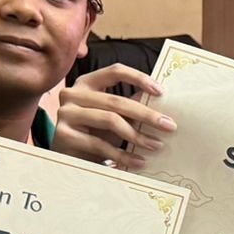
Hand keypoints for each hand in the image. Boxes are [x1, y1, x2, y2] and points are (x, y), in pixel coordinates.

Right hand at [53, 65, 174, 169]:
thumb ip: (131, 106)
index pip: (115, 71)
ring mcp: (65, 113)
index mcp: (86, 83)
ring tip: (156, 145)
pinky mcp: (63, 134)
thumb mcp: (114, 118)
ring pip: (110, 120)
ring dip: (137, 136)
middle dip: (147, 115)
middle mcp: (72, 94)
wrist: (70, 159)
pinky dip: (123, 155)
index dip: (139, 78)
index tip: (161, 92)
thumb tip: (159, 100)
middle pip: (116, 101)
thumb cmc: (95, 135)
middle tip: (169, 126)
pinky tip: (139, 161)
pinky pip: (100, 144)